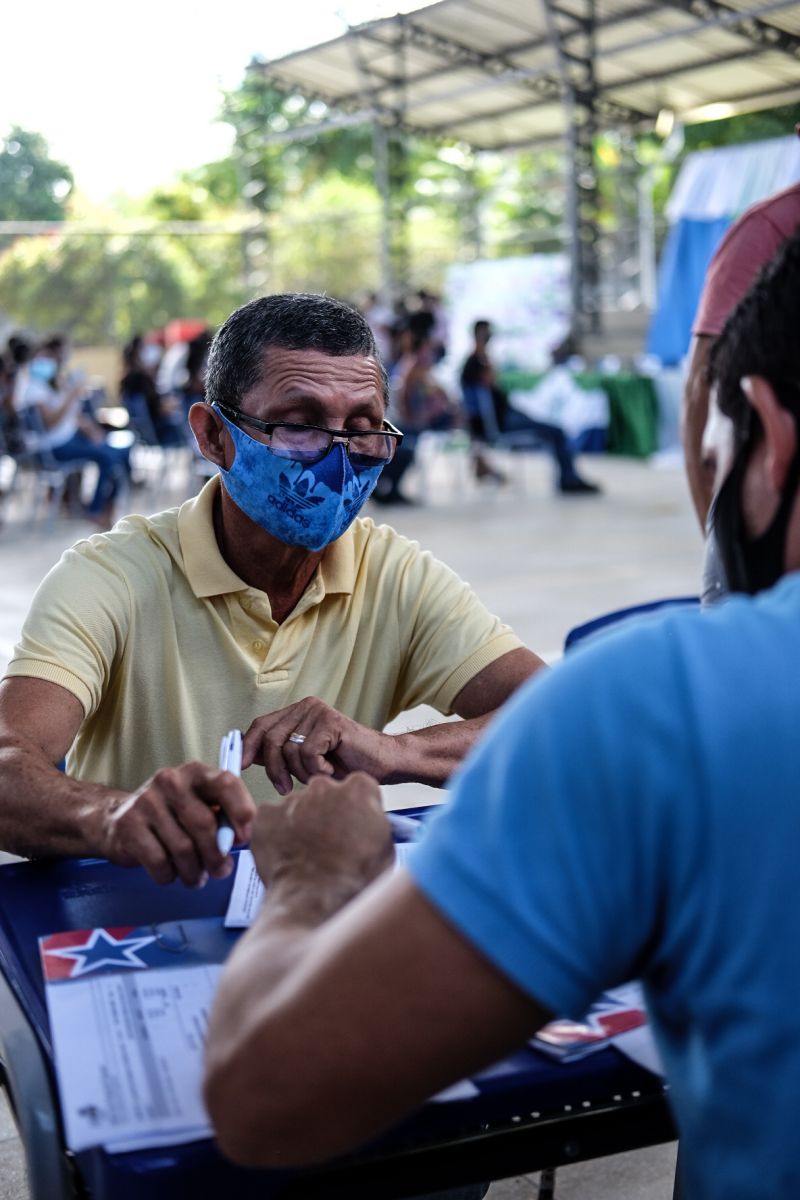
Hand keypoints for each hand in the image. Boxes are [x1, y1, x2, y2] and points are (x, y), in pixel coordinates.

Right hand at [101, 761, 256, 887]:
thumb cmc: (173, 816)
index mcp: (196, 772)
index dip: (241, 811)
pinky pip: (159, 862)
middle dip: (216, 856)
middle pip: (204, 823)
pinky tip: (170, 874)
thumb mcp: (200, 807)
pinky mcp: (129, 824)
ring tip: (196, 877)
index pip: (226, 783)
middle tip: (220, 871)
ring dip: (194, 871)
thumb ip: (222, 818)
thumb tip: (238, 840)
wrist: (119, 819)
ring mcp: (147, 801)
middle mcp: (171, 780)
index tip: (243, 838)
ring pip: (183, 848)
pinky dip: (169, 875)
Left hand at [242, 698, 393, 795]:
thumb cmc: (346, 764)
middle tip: (284, 788)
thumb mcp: (305, 761)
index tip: (240, 765)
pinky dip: (317, 769)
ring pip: (289, 749)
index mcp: (297, 712)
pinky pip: (308, 753)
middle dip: (274, 769)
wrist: (384, 762)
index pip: (261, 725)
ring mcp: (319, 712)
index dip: (248, 745)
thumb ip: (280, 754)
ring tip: (319, 775)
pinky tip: (331, 769)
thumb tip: (249, 756)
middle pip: (271, 738)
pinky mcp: (331, 722)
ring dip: (302, 772)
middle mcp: (306, 707)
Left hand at [251, 773, 393, 912]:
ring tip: (305, 856)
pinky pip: (271, 819)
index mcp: (359, 789)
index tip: (353, 825)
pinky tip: (285, 855)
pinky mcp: (266, 815)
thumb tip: (370, 823)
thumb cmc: (353, 882)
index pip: (358, 789)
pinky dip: (275, 834)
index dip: (356, 810)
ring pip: (297, 807)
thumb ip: (376, 824)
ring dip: (300, 824)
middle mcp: (324, 787)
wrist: (315, 903)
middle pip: (325, 793)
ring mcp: (292, 799)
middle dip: (326, 812)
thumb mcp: (385, 849)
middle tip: (327, 843)